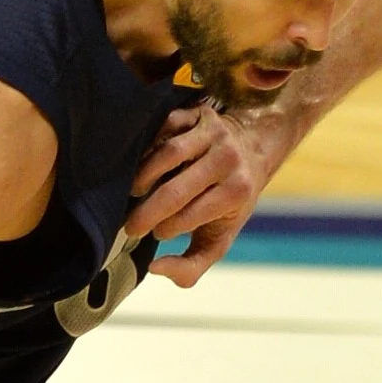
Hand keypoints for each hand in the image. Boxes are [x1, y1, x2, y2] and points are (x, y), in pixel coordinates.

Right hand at [126, 103, 273, 287]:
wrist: (252, 152)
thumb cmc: (229, 204)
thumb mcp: (219, 239)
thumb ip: (191, 266)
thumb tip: (156, 269)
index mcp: (236, 192)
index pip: (190, 215)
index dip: (165, 229)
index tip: (152, 234)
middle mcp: (228, 160)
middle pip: (176, 189)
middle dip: (147, 212)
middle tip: (129, 226)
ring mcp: (213, 133)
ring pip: (167, 155)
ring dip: (143, 177)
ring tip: (133, 194)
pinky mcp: (198, 114)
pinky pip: (164, 129)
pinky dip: (147, 148)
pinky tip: (141, 166)